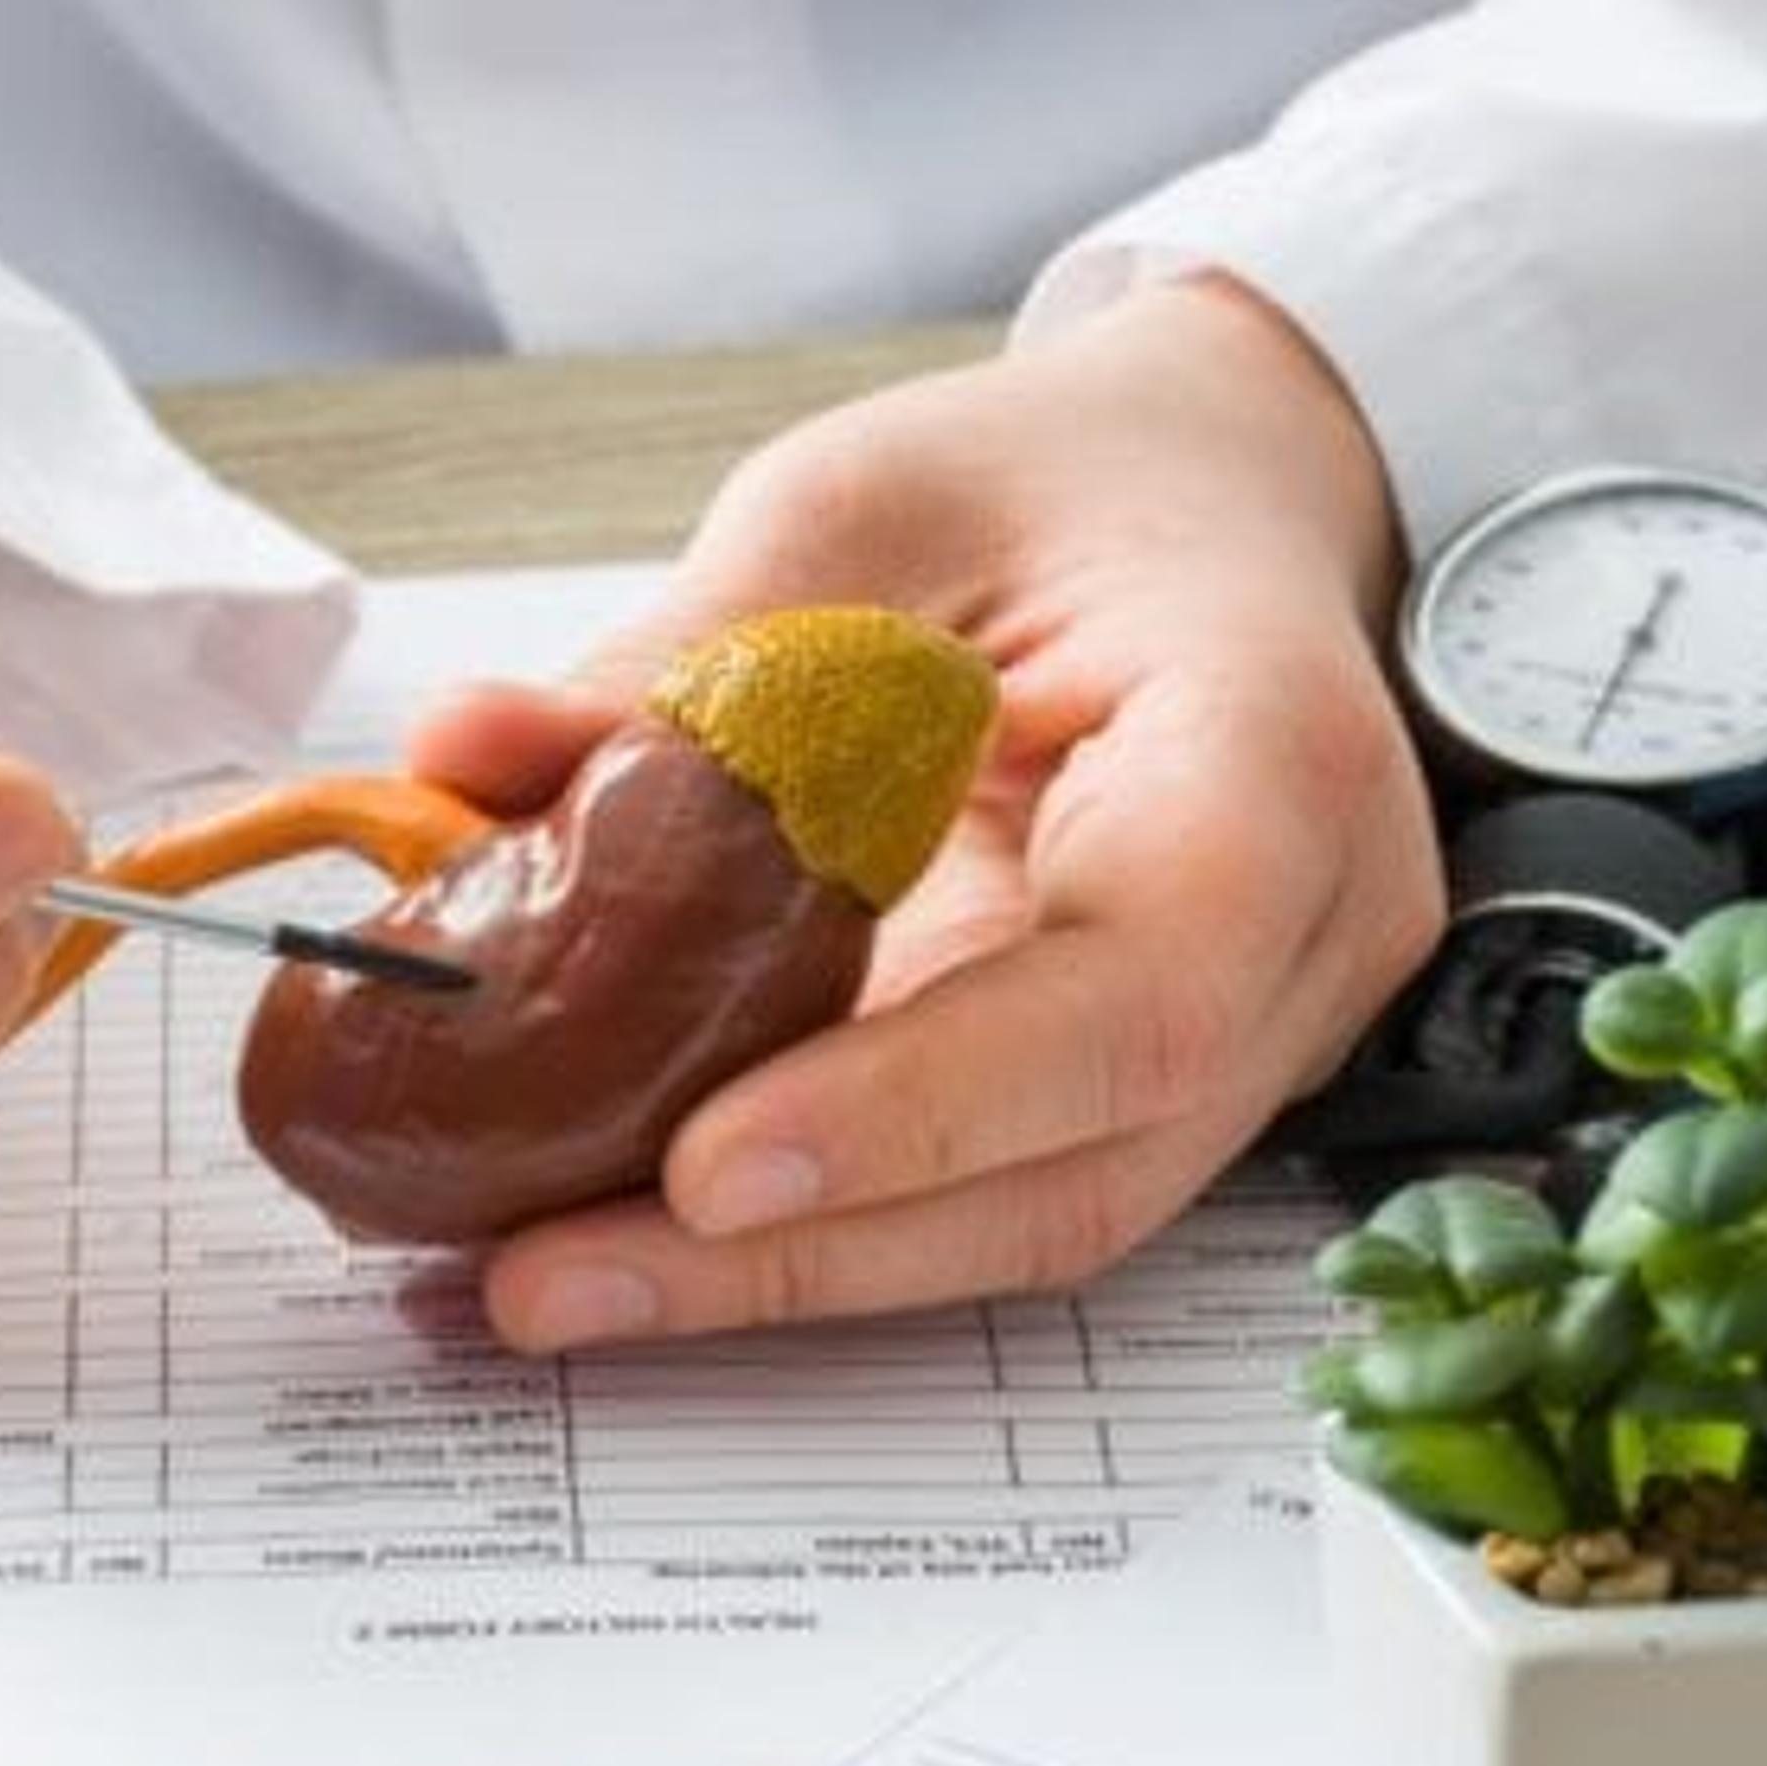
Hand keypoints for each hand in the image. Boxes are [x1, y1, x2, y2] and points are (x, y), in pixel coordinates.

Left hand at [411, 278, 1443, 1351]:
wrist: (1214, 501)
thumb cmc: (1066, 487)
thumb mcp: (866, 507)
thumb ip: (687, 654)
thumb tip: (466, 761)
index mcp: (1274, 757)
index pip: (1132, 993)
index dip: (920, 1108)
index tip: (705, 1170)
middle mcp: (1300, 939)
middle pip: (1072, 1168)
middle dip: (800, 1255)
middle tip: (546, 1273)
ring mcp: (1250, 1040)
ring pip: (1029, 1220)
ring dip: (784, 1277)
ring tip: (554, 1278)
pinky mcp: (1151, 1089)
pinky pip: (989, 1192)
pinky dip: (816, 1230)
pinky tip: (641, 1234)